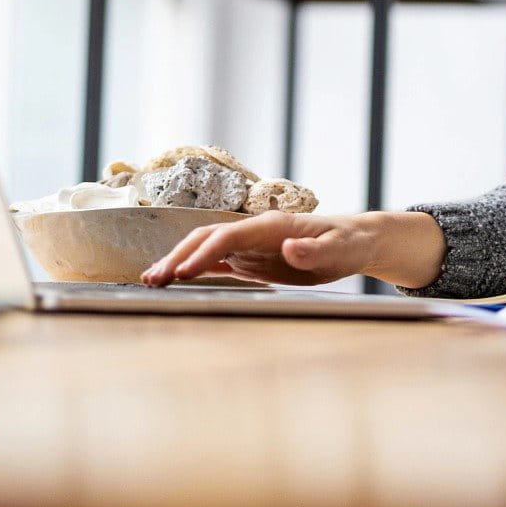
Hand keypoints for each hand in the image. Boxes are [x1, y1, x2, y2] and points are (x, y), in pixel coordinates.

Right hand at [140, 211, 378, 287]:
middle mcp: (255, 231)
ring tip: (151, 280)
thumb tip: (289, 248)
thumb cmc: (348, 244)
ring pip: (206, 248)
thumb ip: (314, 250)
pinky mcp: (252, 259)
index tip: (182, 273)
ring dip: (178, 261)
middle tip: (153, 280)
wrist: (354, 241)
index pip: (229, 236)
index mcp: (272, 225)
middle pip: (207, 238)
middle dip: (178, 256)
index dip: (205, 253)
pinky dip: (194, 269)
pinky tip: (175, 281)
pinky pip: (217, 262)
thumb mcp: (339, 250)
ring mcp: (251, 244)